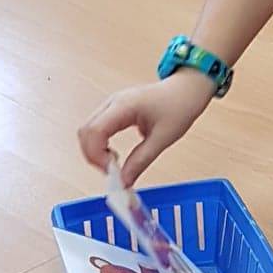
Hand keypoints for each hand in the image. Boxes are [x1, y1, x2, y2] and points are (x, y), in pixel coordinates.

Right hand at [78, 69, 216, 185]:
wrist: (187, 90)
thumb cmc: (179, 107)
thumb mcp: (163, 139)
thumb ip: (141, 161)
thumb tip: (124, 182)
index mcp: (124, 106)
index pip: (94, 131)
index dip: (96, 155)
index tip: (111, 172)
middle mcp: (112, 103)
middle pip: (85, 132)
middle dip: (93, 156)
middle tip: (112, 172)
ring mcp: (111, 105)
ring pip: (88, 131)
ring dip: (95, 151)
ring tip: (115, 164)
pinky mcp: (113, 110)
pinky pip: (96, 129)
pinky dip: (99, 146)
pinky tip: (114, 155)